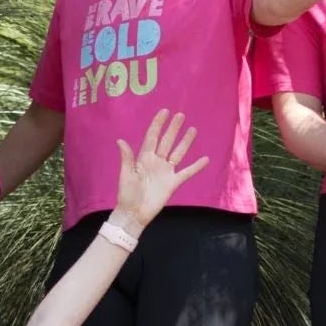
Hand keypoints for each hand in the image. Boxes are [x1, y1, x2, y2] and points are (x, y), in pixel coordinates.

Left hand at [112, 109, 211, 226]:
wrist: (135, 213)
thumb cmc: (127, 194)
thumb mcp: (126, 175)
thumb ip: (127, 158)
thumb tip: (120, 140)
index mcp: (144, 158)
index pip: (152, 137)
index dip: (158, 124)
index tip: (164, 112)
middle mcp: (156, 162)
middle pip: (167, 141)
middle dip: (173, 128)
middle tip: (181, 115)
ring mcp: (166, 172)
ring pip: (178, 153)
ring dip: (185, 142)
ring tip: (193, 129)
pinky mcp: (173, 183)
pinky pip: (187, 172)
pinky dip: (196, 166)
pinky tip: (205, 159)